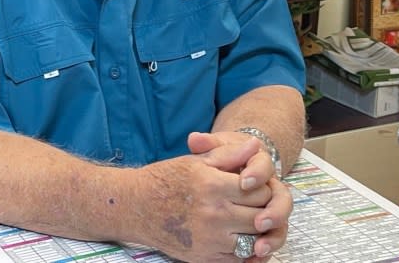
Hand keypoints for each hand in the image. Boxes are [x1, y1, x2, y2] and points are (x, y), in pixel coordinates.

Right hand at [132, 138, 279, 260]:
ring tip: (246, 218)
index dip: (260, 187)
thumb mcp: (196, 161)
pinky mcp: (206, 258)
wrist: (136, 207)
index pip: (259, 191)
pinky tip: (236, 235)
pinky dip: (245, 249)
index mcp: (212, 186)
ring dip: (256, 230)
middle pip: (260, 215)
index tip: (252, 186)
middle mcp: (214, 214)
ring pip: (254, 239)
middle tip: (252, 202)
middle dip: (262, 208)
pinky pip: (240, 258)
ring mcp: (211, 239)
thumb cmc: (166, 179)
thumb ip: (228, 154)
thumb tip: (256, 145)